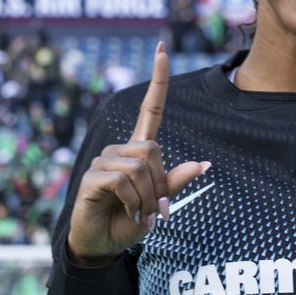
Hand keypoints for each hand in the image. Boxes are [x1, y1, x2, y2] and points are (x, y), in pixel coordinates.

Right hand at [65, 43, 209, 266]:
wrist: (101, 245)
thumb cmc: (127, 222)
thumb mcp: (157, 205)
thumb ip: (175, 183)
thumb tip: (204, 164)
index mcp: (137, 152)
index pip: (149, 110)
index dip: (158, 81)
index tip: (162, 49)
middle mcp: (119, 151)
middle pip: (153, 150)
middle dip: (160, 184)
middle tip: (156, 209)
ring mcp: (103, 162)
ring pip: (139, 167)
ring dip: (147, 197)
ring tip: (138, 213)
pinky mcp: (92, 177)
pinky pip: (123, 180)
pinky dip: (133, 201)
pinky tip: (127, 213)